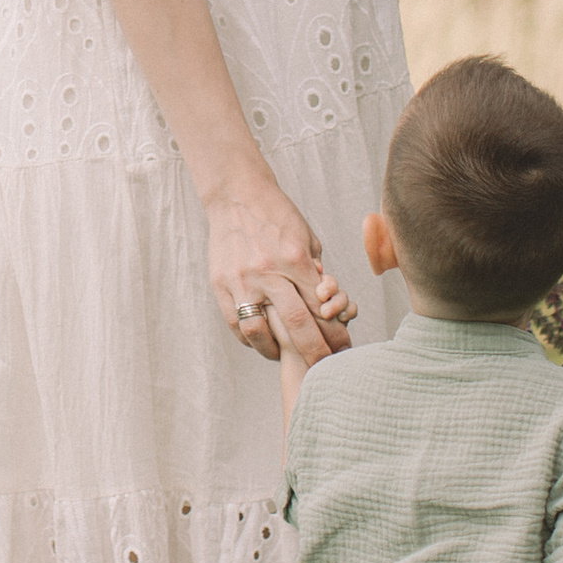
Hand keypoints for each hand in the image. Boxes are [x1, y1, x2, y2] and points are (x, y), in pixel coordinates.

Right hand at [206, 178, 349, 365]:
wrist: (237, 195)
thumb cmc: (277, 216)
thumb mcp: (306, 238)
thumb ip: (316, 272)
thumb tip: (326, 302)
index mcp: (294, 259)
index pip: (320, 307)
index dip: (334, 332)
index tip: (342, 348)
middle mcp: (267, 272)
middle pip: (296, 324)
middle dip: (314, 351)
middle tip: (323, 366)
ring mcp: (241, 280)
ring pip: (259, 332)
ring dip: (275, 351)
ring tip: (285, 356)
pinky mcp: (220, 284)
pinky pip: (235, 323)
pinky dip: (249, 338)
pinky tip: (260, 341)